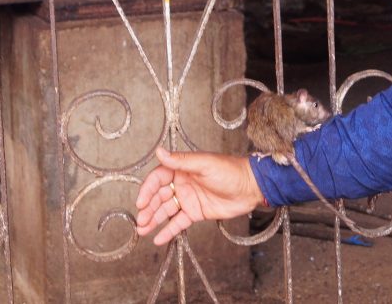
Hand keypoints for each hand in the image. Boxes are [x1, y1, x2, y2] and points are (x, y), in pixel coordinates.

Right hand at [135, 147, 264, 245]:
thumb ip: (180, 161)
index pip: (158, 179)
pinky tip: (158, 239)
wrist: (251, 187)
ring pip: (166, 210)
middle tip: (140, 221)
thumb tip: (159, 151)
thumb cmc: (229, 170)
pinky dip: (169, 230)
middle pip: (159, 196)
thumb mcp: (204, 164)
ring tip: (143, 230)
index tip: (140, 202)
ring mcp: (188, 199)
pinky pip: (179, 222)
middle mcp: (182, 183)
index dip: (147, 190)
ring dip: (154, 220)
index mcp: (182, 169)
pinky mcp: (196, 212)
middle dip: (148, 208)